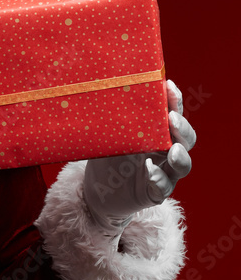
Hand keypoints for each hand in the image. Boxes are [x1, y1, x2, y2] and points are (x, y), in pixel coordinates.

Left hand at [83, 79, 196, 234]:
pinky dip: (160, 179)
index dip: (175, 102)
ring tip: (173, 150)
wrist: (95, 191)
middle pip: (185, 139)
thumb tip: (95, 89)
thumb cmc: (104, 156)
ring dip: (180, 157)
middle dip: (182, 128)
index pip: (172, 115)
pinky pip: (164, 187)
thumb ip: (108, 117)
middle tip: (172, 119)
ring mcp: (162, 172)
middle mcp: (163, 152)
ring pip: (182, 165)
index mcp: (156, 134)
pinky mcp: (154, 192)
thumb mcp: (106, 133)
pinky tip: (150, 171)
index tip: (170, 87)